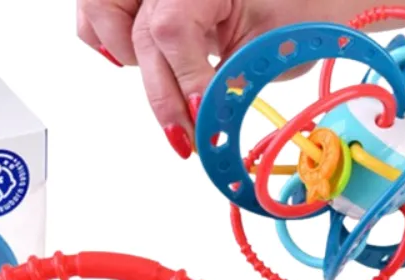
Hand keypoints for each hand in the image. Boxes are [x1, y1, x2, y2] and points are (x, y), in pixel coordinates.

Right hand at [77, 1, 404, 157]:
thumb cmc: (304, 3)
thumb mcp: (272, 42)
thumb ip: (229, 81)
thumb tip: (203, 121)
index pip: (172, 30)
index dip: (182, 81)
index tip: (199, 121)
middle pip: (141, 37)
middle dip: (164, 97)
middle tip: (189, 140)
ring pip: (102, 18)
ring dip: (125, 60)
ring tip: (169, 93)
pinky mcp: (148, 4)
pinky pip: (99, 16)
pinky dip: (112, 41)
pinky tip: (141, 65)